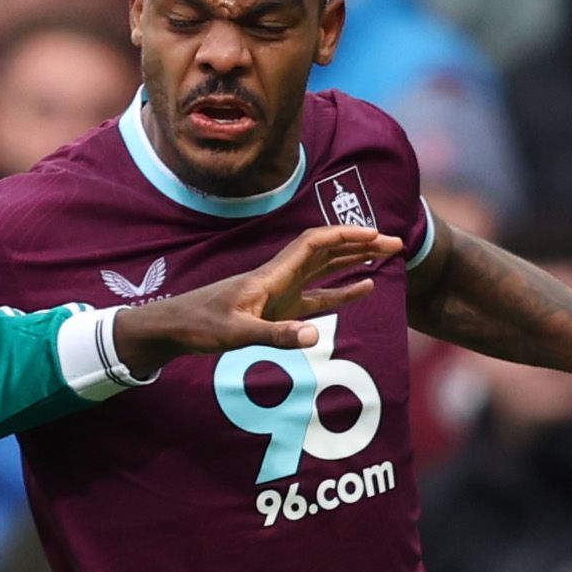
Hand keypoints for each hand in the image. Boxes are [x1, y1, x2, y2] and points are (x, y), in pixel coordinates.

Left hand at [110, 224, 396, 372]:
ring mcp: (281, 292)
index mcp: (271, 275)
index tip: (376, 234)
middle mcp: (280, 277)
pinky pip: (318, 295)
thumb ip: (276, 335)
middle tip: (398, 242)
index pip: (315, 244)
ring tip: (388, 255)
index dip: (346, 236)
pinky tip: (363, 288)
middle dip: (362, 243)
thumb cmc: (200, 326)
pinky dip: (342, 290)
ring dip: (356, 259)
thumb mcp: (236, 334)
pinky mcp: (278, 309)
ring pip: (326, 268)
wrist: (174, 327)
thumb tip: (316, 338)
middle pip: (328, 250)